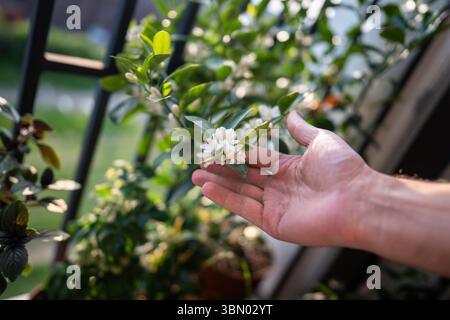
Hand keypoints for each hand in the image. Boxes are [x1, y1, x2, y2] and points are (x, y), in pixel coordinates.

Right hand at [192, 111, 371, 246]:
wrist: (358, 199)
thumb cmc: (342, 169)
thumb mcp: (321, 142)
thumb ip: (302, 130)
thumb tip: (291, 113)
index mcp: (288, 169)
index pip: (255, 159)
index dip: (236, 153)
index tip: (216, 147)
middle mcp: (279, 188)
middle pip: (243, 178)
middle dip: (221, 170)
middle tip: (199, 162)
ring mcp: (275, 207)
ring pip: (240, 193)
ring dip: (217, 184)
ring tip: (196, 175)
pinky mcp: (273, 223)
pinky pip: (244, 209)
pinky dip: (225, 199)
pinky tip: (207, 188)